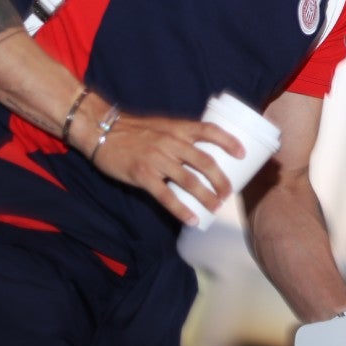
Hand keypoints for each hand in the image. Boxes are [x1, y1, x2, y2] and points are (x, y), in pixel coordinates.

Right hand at [86, 113, 246, 225]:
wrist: (102, 130)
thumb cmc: (134, 130)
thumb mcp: (162, 125)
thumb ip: (180, 137)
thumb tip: (201, 152)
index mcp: (177, 128)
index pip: (210, 130)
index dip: (229, 141)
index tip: (243, 153)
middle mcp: (171, 143)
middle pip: (205, 162)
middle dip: (221, 180)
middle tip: (228, 193)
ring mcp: (157, 159)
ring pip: (190, 182)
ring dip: (206, 197)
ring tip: (215, 207)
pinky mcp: (143, 175)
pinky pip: (166, 196)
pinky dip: (181, 210)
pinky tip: (192, 219)